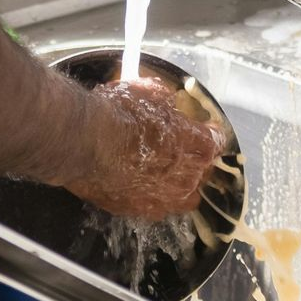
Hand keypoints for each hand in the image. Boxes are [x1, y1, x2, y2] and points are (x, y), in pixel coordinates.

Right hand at [61, 79, 227, 219]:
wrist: (83, 140)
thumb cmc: (119, 112)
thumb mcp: (150, 91)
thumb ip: (167, 102)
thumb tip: (167, 103)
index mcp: (197, 145)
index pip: (217, 142)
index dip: (210, 133)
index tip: (204, 129)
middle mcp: (187, 177)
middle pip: (203, 173)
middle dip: (196, 161)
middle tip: (183, 150)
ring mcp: (162, 198)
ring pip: (183, 197)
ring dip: (178, 185)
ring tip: (165, 173)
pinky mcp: (136, 210)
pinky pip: (153, 206)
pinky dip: (150, 195)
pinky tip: (139, 184)